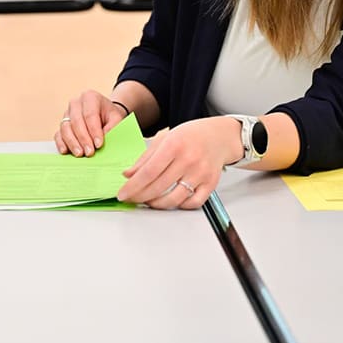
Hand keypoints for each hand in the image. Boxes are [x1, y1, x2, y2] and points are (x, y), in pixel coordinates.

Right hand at [55, 90, 126, 156]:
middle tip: (90, 152)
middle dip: (83, 139)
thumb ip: (112, 128)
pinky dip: (61, 143)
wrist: (103, 114)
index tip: (99, 144)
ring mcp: (66, 113)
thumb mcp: (116, 118)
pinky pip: (58, 134)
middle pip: (76, 121)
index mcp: (90, 97)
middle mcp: (75, 103)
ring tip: (80, 154)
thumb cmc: (109, 116)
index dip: (94, 131)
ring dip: (72, 142)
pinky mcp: (61, 124)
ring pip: (65, 128)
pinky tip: (66, 151)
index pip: (90, 115)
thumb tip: (100, 142)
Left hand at [116, 117, 239, 209]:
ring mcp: (201, 173)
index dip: (133, 186)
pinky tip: (171, 200)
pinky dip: (179, 206)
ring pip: (174, 199)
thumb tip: (128, 174)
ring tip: (149, 200)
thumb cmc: (190, 136)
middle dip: (140, 197)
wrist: (219, 136)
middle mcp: (189, 159)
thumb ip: (145, 158)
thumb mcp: (164, 139)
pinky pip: (192, 203)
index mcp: (174, 145)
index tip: (123, 194)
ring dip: (157, 204)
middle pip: (158, 187)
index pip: (148, 172)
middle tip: (132, 199)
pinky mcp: (211, 184)